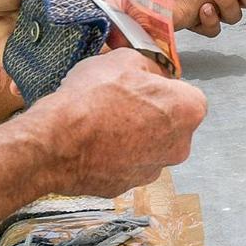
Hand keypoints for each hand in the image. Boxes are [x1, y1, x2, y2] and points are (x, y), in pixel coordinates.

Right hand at [36, 48, 207, 195]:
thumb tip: (152, 71)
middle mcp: (180, 146)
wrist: (57, 142)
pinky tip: (93, 142)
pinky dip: (113, 155)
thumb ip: (148, 65)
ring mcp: (153, 170)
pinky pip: (125, 165)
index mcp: (188, 111)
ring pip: (147, 146)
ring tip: (101, 121)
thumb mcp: (124, 59)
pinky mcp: (127, 187)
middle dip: (149, 113)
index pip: (185, 94)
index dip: (160, 87)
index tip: (140, 84)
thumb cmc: (94, 98)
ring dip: (131, 136)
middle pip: (169, 123)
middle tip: (119, 101)